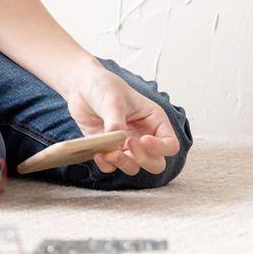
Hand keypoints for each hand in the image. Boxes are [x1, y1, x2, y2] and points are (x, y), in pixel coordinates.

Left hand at [62, 64, 181, 177]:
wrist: (82, 86)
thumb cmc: (105, 86)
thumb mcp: (114, 101)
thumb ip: (116, 123)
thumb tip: (117, 145)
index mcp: (154, 121)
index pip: (170, 145)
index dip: (160, 148)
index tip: (143, 140)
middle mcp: (143, 136)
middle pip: (155, 163)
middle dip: (144, 160)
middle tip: (130, 145)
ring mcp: (126, 145)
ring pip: (134, 167)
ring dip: (123, 164)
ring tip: (110, 153)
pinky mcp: (108, 149)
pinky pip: (111, 166)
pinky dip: (106, 165)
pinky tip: (98, 154)